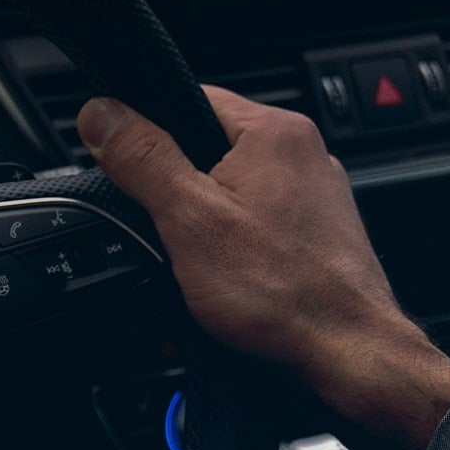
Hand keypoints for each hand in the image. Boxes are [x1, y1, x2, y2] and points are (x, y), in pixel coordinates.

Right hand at [76, 87, 449, 449]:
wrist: (347, 350)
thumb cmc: (284, 291)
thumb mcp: (189, 219)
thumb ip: (143, 158)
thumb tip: (102, 113)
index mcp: (274, 131)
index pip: (189, 99)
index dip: (148, 134)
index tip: (132, 172)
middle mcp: (303, 154)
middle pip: (210, 149)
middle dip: (180, 192)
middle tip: (175, 234)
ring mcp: (315, 194)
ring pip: (235, 193)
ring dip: (208, 226)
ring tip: (209, 265)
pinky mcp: (319, 232)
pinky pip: (260, 224)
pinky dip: (239, 249)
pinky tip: (237, 280)